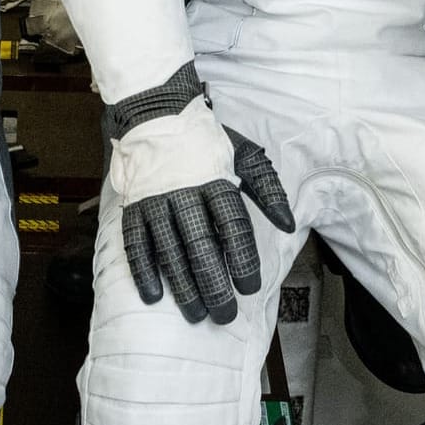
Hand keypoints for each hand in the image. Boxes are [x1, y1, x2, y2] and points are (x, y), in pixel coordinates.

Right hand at [109, 66, 294, 324]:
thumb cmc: (205, 140)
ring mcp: (156, 200)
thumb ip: (267, 189)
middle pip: (201, 245)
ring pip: (169, 250)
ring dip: (182, 285)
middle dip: (213, 284)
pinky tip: (154, 295)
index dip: (241, 259)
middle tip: (224, 314)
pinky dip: (143, 270)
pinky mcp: (135, 205)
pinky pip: (136, 242)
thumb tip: (289, 224)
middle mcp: (185, 192)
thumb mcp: (242, 154)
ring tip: (195, 313)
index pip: (232, 225)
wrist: (156, 110)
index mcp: (216, 179)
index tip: (249, 287)